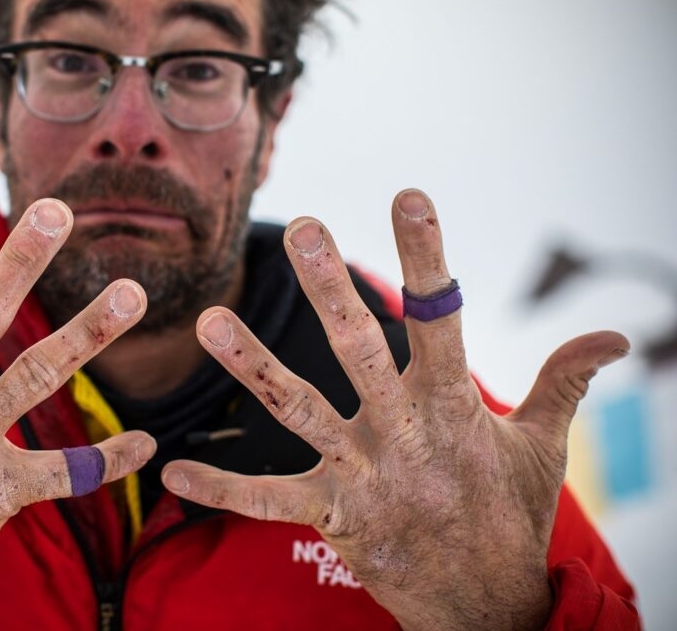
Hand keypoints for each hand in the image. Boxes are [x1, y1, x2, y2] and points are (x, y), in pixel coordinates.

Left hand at [162, 189, 628, 629]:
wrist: (483, 606)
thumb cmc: (508, 514)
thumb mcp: (542, 446)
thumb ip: (564, 382)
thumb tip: (615, 335)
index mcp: (452, 406)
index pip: (441, 318)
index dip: (426, 257)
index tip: (408, 195)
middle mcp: (401, 432)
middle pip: (360, 349)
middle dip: (331, 288)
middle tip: (300, 227)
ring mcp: (361, 473)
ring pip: (299, 409)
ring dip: (253, 366)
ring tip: (210, 321)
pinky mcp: (331, 514)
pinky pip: (268, 502)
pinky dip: (222, 492)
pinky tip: (170, 475)